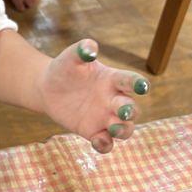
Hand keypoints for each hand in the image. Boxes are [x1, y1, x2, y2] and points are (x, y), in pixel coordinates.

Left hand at [38, 39, 149, 153]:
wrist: (48, 88)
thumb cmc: (64, 69)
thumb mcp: (70, 57)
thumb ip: (81, 50)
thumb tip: (90, 47)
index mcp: (113, 79)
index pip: (130, 81)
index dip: (138, 84)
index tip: (143, 87)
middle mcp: (113, 99)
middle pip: (131, 108)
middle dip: (130, 111)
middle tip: (122, 111)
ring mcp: (105, 117)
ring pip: (125, 128)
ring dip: (124, 131)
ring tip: (114, 129)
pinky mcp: (93, 131)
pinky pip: (105, 142)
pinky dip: (105, 144)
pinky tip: (98, 141)